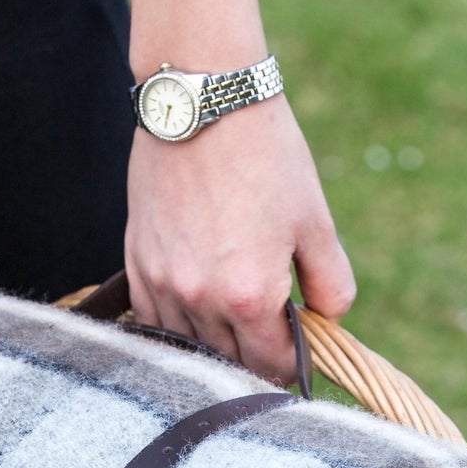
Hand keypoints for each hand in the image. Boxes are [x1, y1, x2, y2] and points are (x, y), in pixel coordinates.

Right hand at [125, 96, 355, 386]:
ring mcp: (161, 283)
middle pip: (229, 363)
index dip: (292, 366)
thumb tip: (329, 320)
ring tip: (236, 328)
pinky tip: (196, 315)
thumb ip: (330, 283)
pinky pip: (151, 319)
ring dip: (215, 345)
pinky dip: (176, 326)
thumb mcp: (316, 220)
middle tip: (273, 342)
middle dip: (256, 358)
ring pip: (188, 347)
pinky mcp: (136, 262)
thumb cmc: (267, 156)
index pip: (272, 365)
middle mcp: (199, 299)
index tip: (301, 356)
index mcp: (249, 295)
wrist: (205, 101)